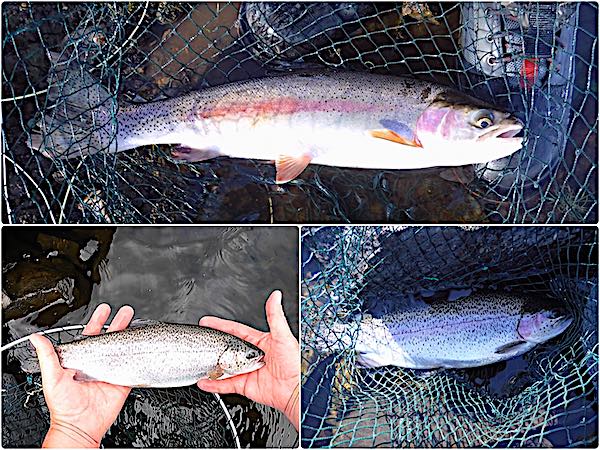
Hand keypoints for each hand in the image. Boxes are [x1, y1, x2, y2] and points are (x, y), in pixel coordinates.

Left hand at [29, 304, 133, 447]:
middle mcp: (97, 363)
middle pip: (111, 338)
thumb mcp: (52, 378)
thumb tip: (36, 339)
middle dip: (119, 323)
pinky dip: (139, 356)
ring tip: (136, 322)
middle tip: (126, 311)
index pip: (91, 335)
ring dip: (130, 335)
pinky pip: (133, 365)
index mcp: (81, 359)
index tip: (104, 310)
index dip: (97, 322)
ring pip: (123, 348)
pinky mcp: (123, 380)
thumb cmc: (64, 406)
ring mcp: (111, 370)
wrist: (80, 425)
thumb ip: (47, 356)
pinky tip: (143, 345)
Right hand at [197, 290, 299, 429]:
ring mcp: (247, 371)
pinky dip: (214, 384)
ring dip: (212, 366)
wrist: (296, 389)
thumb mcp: (283, 336)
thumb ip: (275, 315)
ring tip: (200, 362)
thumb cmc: (294, 363)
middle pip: (228, 349)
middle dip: (215, 346)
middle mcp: (252, 356)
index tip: (207, 321)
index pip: (236, 330)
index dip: (221, 325)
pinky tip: (204, 382)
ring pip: (225, 367)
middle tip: (202, 342)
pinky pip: (226, 384)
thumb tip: (275, 296)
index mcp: (260, 342)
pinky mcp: (245, 385)